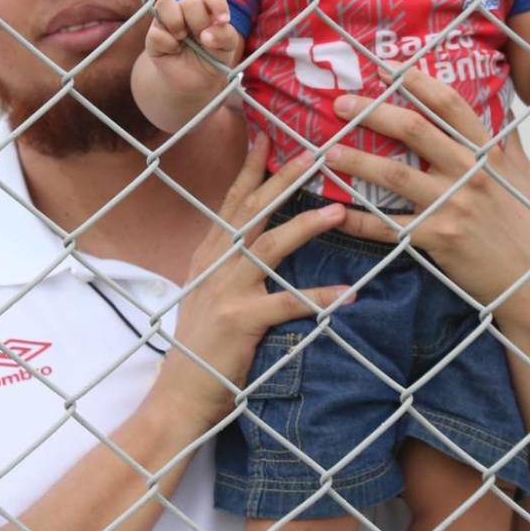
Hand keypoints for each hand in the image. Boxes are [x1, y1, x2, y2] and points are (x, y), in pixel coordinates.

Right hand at [144, 0, 240, 94]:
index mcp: (207, 10)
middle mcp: (186, 10)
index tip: (223, 22)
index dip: (217, 5)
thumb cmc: (212, 59)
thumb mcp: (226, 49)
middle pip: (190, 2)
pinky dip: (168, 45)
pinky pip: (156, 32)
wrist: (193, 82)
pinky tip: (173, 51)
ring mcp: (167, 20)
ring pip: (165, 4)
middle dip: (199, 23)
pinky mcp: (153, 34)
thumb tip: (206, 35)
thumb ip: (225, 36)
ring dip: (176, 24)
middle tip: (202, 40)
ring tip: (182, 39)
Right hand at [153, 137, 354, 427]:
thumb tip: (252, 235)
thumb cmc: (201, 345)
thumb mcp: (206, 291)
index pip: (231, 201)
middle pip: (251, 211)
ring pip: (270, 247)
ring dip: (305, 225)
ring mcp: (226, 291)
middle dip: (282, 179)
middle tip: (313, 152)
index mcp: (209, 254)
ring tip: (339, 211)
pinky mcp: (241, 321)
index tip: (268, 136)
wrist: (180, 394)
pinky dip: (319, 298)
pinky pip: (287, 304)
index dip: (250, 168)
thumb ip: (226, 262)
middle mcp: (215, 264)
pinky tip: (349, 293)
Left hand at [326, 70, 529, 318]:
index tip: (387, 69)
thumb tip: (507, 102)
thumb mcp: (524, 176)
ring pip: (394, 175)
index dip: (417, 82)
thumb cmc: (524, 224)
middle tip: (341, 104)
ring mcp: (452, 206)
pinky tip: (336, 213)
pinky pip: (389, 227)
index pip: (450, 105)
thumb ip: (509, 139)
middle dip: (373, 112)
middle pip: (414, 130)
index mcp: (488, 153)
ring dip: (357, 161)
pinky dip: (359, 220)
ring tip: (329, 152)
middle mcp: (469, 173)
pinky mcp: (437, 238)